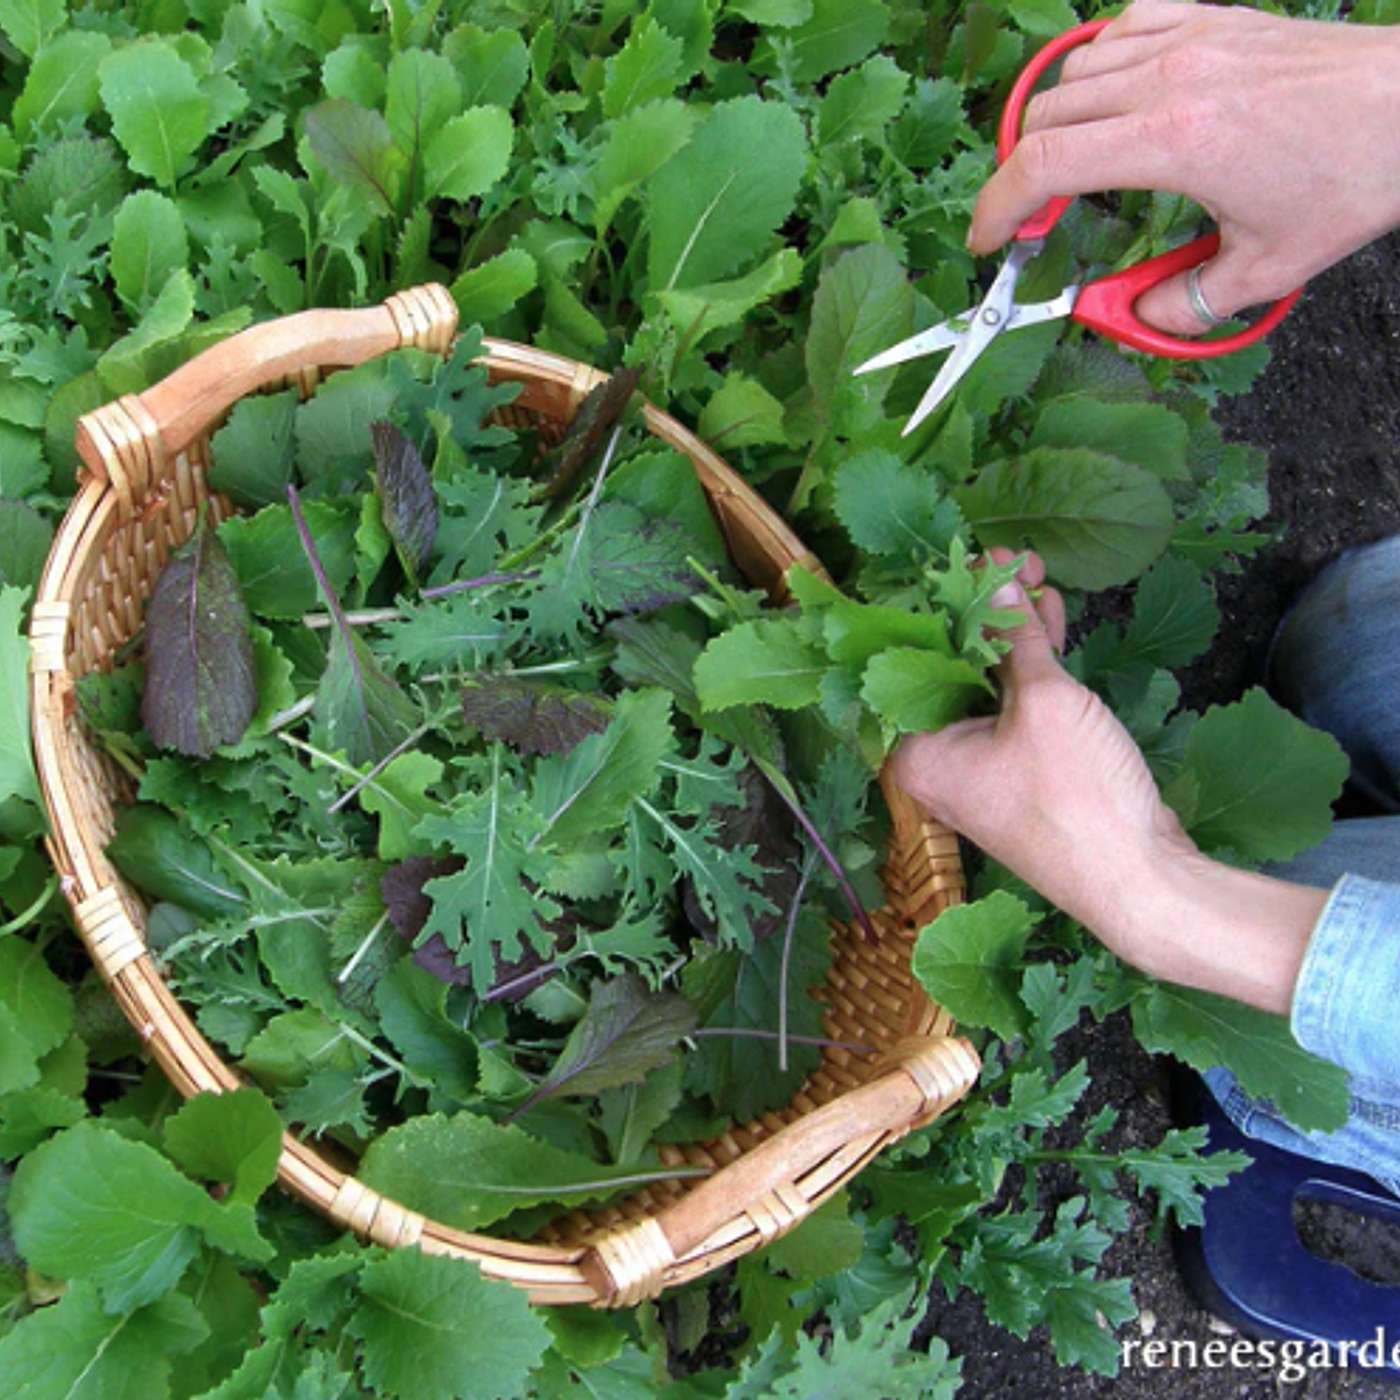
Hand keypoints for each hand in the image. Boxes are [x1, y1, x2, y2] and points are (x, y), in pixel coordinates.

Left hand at [892, 550, 1326, 1013]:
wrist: (1139, 879)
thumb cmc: (1077, 795)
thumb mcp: (1044, 700)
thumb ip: (1016, 636)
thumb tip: (997, 576)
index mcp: (914, 751)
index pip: (909, 659)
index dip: (941, 602)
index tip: (969, 559)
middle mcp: (935, 763)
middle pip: (947, 668)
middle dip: (983, 610)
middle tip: (1013, 558)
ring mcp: (978, 770)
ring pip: (986, 684)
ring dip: (1013, 633)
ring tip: (1037, 574)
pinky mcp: (1020, 773)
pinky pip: (1014, 707)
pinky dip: (1032, 668)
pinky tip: (1052, 618)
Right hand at [970, 1, 1399, 334]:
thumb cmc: (1354, 174)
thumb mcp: (1268, 266)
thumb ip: (1187, 303)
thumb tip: (1138, 316)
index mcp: (1174, 141)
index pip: (1045, 165)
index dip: (997, 208)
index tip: (989, 243)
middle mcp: (1170, 77)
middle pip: (1047, 117)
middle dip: (1022, 174)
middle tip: (1034, 220)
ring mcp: (1190, 37)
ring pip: (1076, 69)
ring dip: (1056, 120)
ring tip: (1072, 165)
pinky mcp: (1213, 16)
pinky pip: (1123, 26)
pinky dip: (1099, 64)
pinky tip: (1114, 99)